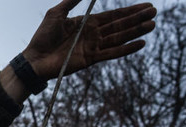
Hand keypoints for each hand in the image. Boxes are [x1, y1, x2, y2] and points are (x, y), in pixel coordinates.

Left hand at [23, 0, 156, 78]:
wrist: (34, 59)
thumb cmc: (42, 37)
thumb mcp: (56, 13)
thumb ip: (71, 1)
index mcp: (86, 23)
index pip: (112, 16)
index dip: (128, 11)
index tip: (145, 5)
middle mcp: (92, 35)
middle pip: (119, 25)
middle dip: (136, 18)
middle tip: (154, 12)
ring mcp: (92, 47)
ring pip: (119, 38)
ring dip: (135, 31)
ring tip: (152, 25)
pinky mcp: (90, 59)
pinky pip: (111, 53)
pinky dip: (126, 49)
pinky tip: (140, 43)